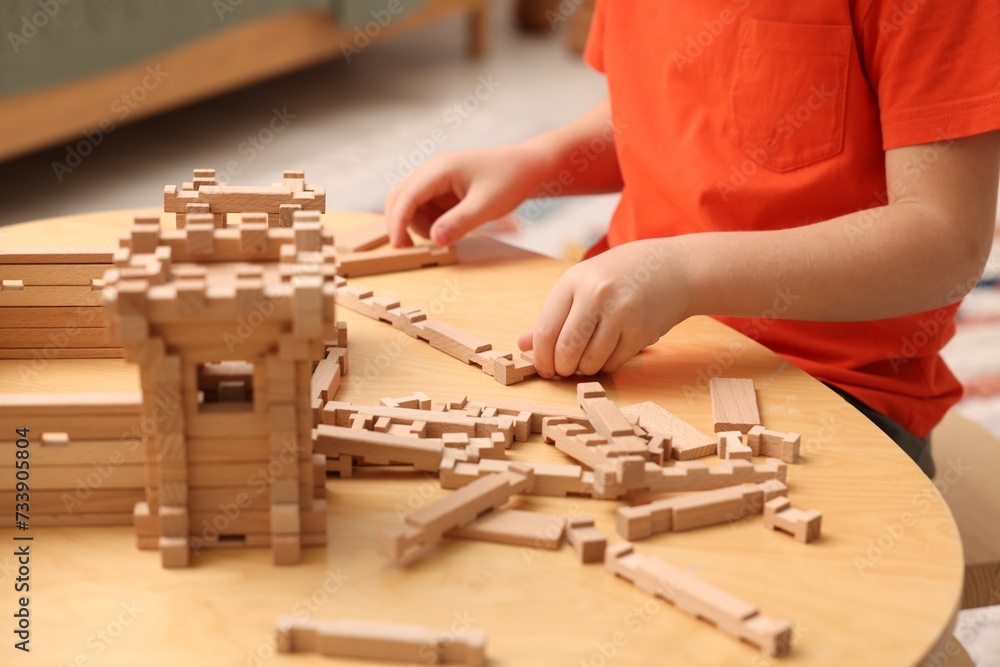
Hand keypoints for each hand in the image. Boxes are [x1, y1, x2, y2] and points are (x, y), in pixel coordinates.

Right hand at [384, 144, 549, 246]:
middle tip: (415, 250)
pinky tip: (455, 226)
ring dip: (421, 225)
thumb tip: (434, 239)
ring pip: (410, 206)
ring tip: (453, 232)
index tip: (399, 247)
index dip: (397, 223)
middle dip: (403, 224)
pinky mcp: (442, 189)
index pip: (405, 197)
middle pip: (399, 199)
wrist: (527, 166)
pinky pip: (425, 209)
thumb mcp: (487, 205)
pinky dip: (432, 222)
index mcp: (438, 169)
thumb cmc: (510, 179)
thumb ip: (459, 222)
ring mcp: (435, 180)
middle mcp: (431, 171)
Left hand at [518, 239, 690, 377]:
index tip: (544, 368)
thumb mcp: (581, 284)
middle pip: (566, 351)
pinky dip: (607, 364)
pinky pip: (614, 363)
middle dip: (562, 368)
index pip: (546, 331)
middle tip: (564, 369)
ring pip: (590, 362)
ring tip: (589, 356)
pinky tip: (611, 349)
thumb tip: (523, 345)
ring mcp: (621, 313)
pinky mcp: (642, 331)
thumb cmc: (620, 276)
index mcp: (573, 282)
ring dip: (585, 368)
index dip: (541, 358)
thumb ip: (552, 316)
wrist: (672, 268)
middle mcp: (596, 295)